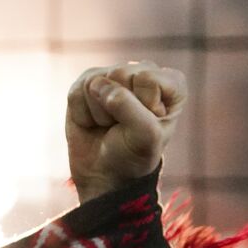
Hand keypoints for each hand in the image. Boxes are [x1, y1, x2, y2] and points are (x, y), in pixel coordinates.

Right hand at [66, 62, 185, 202]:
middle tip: (123, 127)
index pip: (148, 78)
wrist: (105, 175)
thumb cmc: (133, 155)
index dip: (143, 106)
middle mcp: (143, 72)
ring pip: (96, 82)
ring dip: (100, 114)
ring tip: (109, 126)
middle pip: (120, 74)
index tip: (145, 126)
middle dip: (118, 108)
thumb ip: (128, 106)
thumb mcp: (144, 136)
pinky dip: (82, 114)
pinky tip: (93, 123)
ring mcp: (113, 75)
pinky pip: (78, 91)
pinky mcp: (88, 83)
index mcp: (170, 83)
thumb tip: (98, 85)